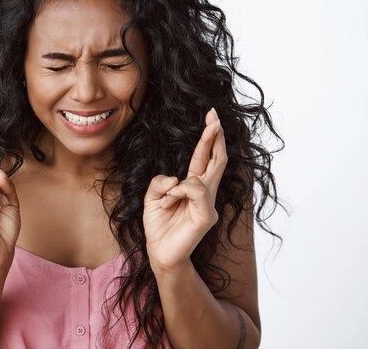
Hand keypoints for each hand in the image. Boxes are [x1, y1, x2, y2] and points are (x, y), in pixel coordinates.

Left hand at [143, 108, 226, 273]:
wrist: (159, 252)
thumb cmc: (158, 224)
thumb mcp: (152, 196)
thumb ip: (160, 182)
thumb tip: (176, 179)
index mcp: (193, 185)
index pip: (204, 157)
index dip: (208, 137)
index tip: (211, 116)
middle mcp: (205, 192)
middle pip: (216, 159)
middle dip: (214, 136)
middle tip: (214, 116)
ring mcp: (209, 204)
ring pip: (204, 176)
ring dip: (179, 184)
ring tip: (166, 200)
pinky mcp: (207, 216)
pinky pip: (196, 191)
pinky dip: (180, 191)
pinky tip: (171, 201)